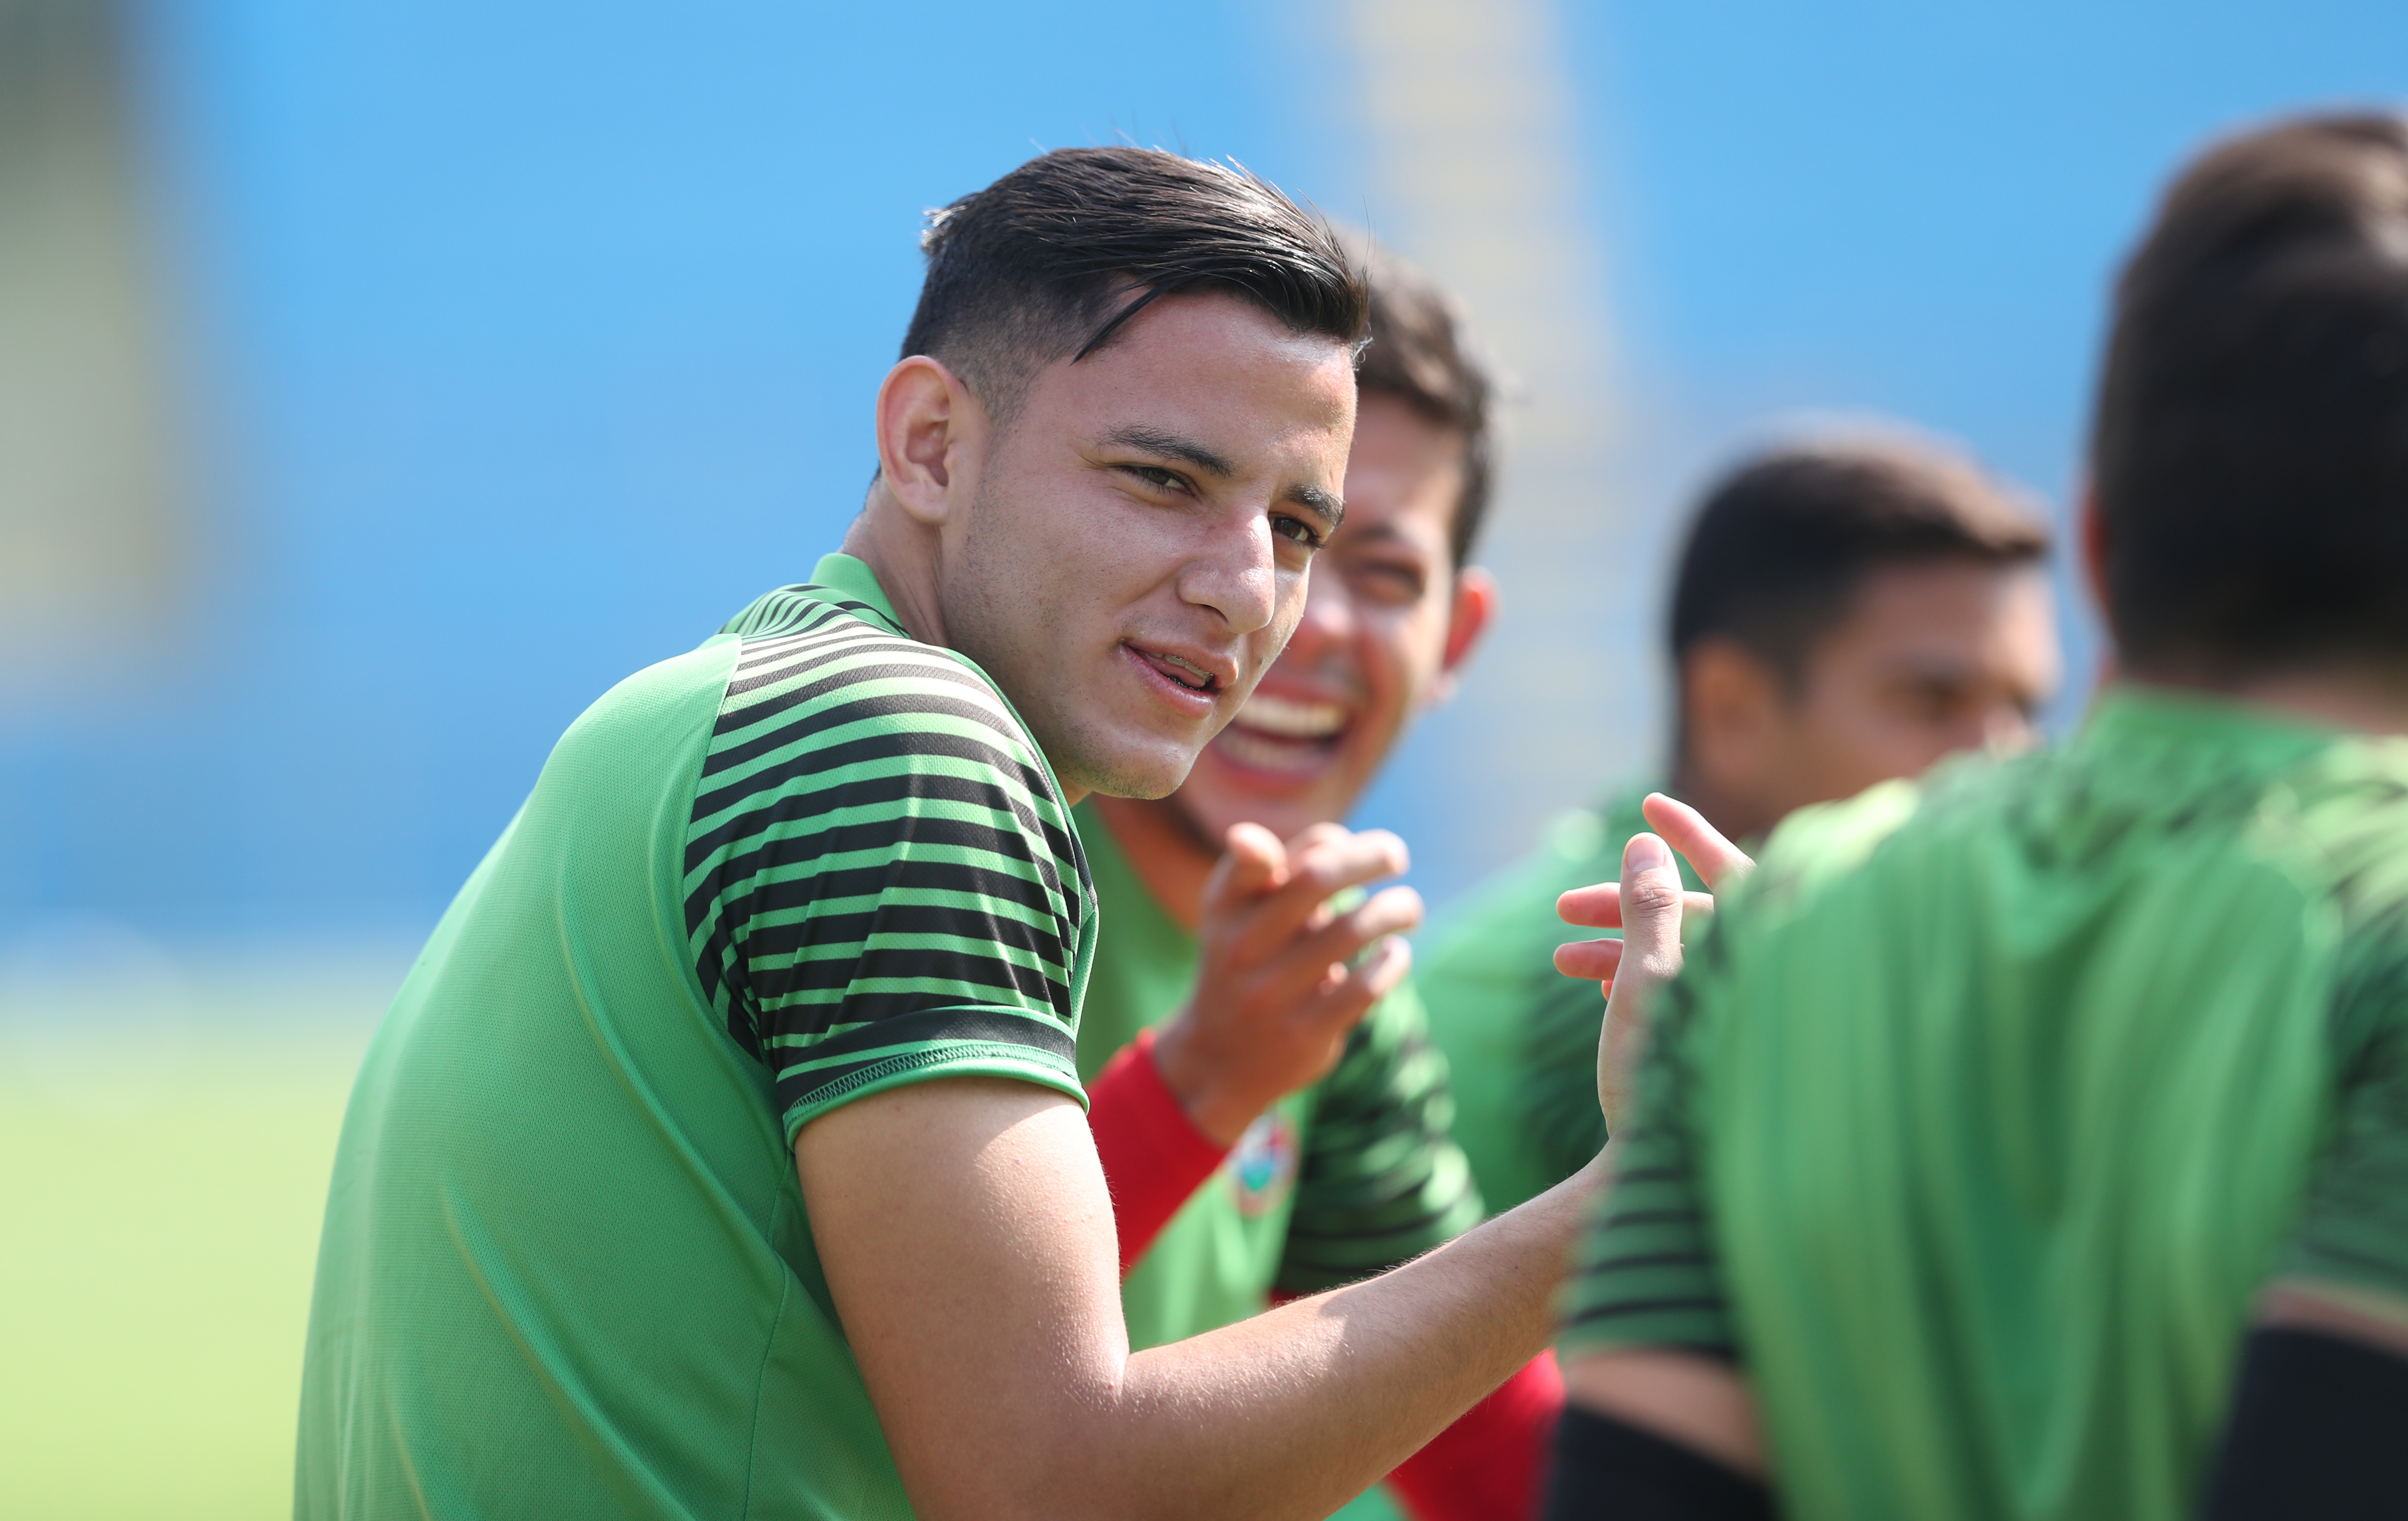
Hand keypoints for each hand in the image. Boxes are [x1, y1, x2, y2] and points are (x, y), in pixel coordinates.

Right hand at [1152, 822, 1421, 1145]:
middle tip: (1397, 856)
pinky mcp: (1303, 1033)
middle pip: (1315, 879)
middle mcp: (1242, 946)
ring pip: (1350, 931)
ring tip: (1408, 909)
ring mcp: (1271, 992)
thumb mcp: (1240, 916)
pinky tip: (1396, 954)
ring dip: (1394, 909)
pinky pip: (1363, 988)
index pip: (1259, 855)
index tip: (1342, 840)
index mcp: (1225, 908)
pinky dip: (1391, 963)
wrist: (1217, 1060)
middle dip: (1368, 857)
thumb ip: (1279, 872)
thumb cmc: (1248, 965)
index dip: (1311, 839)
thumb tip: (1339, 838)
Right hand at [1551, 793, 1752, 1131]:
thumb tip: (1647, 844)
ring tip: (1558, 961)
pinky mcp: (1724, 1045)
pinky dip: (1639, 981)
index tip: (1647, 803)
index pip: (1738, 871)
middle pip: (1697, 917)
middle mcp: (1765, 982)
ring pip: (1682, 957)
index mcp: (1762, 958)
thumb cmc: (1661, 1080)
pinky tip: (1593, 984)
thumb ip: (1650, 907)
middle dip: (1623, 905)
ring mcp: (1746, 1016)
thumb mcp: (1646, 979)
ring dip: (1618, 947)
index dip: (1693, 833)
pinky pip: (1682, 992)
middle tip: (1561, 908)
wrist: (1671, 1182)